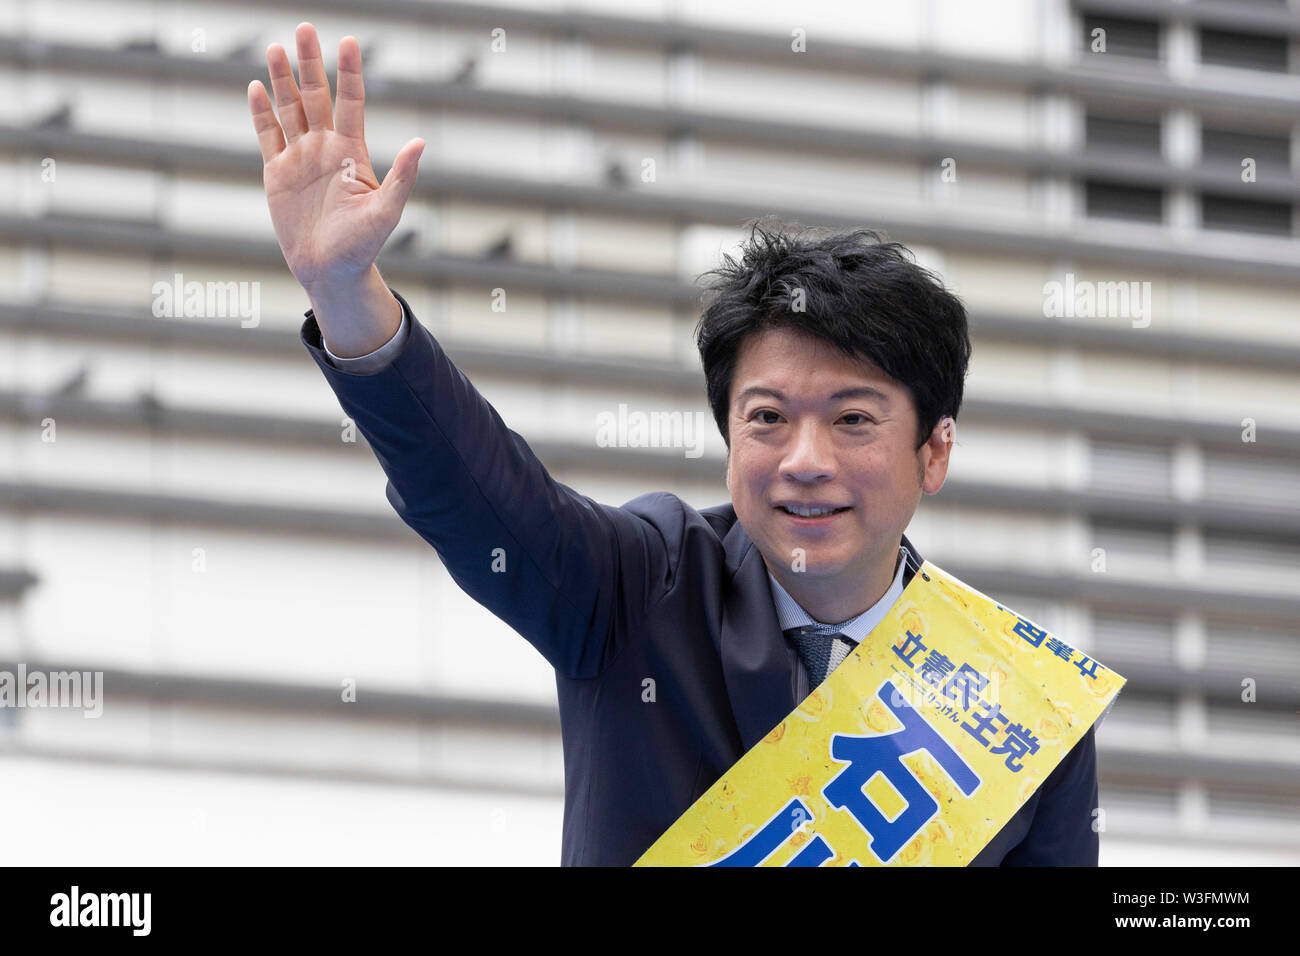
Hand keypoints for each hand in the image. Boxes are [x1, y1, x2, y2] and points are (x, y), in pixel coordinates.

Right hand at [247, 22, 423, 298]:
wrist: (330, 271)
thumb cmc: (362, 246)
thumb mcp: (385, 212)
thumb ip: (402, 177)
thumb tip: (420, 143)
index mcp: (352, 152)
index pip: (351, 102)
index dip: (349, 73)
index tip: (349, 41)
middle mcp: (326, 148)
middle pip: (316, 96)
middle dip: (310, 64)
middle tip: (306, 29)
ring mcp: (300, 158)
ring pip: (290, 109)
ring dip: (283, 80)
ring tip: (278, 47)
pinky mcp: (277, 173)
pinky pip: (268, 136)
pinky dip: (261, 113)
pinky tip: (257, 87)